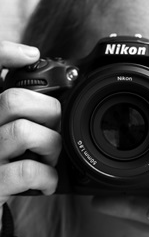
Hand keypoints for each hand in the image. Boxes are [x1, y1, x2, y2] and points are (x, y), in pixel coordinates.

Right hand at [0, 41, 60, 227]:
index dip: (3, 54)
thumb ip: (22, 106)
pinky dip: (48, 177)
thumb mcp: (12, 129)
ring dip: (50, 145)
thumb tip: (35, 66)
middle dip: (49, 111)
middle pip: (14, 101)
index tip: (31, 54)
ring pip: (23, 132)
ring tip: (50, 157)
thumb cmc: (7, 161)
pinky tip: (47, 181)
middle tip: (55, 127)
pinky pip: (27, 172)